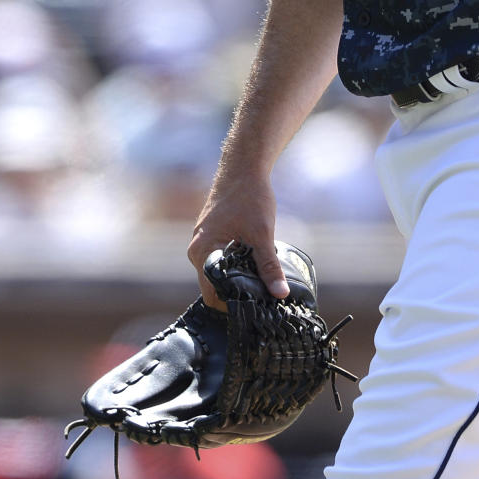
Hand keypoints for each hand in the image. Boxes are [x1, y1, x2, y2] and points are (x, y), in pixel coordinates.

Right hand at [188, 173, 289, 306]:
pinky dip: (237, 267)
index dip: (232, 305)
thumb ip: (269, 266)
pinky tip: (256, 267)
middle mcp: (198, 249)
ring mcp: (204, 243)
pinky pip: (222, 260)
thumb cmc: (249, 196)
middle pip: (214, 286)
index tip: (255, 310)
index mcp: (202, 251)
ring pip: (219, 273)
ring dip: (238, 280)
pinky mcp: (213, 237)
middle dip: (236, 294)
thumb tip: (279, 294)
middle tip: (262, 301)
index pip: (212, 294)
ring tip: (262, 286)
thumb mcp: (262, 234)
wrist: (243, 168)